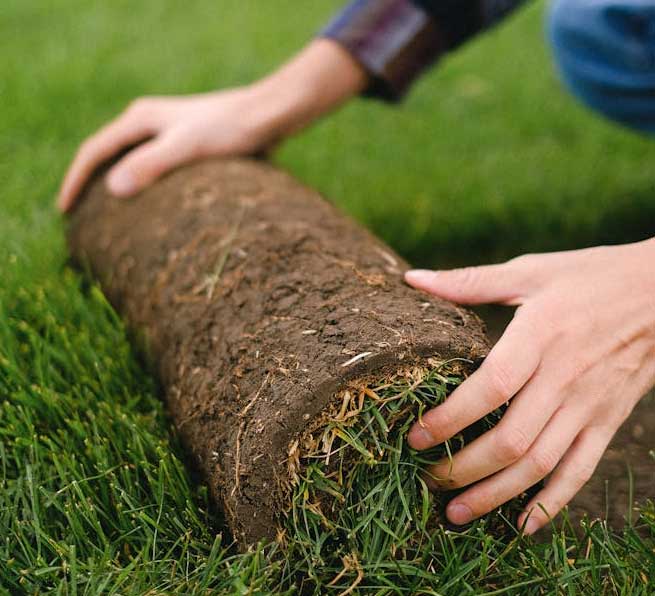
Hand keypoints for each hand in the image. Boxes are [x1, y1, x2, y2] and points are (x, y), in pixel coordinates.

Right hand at [57, 39, 366, 211]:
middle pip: (108, 155)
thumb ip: (151, 164)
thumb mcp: (187, 147)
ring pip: (130, 162)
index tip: (65, 211)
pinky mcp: (187, 145)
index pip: (94, 151)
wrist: (268, 115)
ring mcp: (168, 133)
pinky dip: (143, 187)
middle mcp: (149, 123)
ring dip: (116, 186)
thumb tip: (113, 189)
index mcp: (140, 119)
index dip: (76, 181)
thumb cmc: (231, 129)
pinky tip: (151, 209)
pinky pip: (153, 169)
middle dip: (91, 184)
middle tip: (79, 218)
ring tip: (108, 217)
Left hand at [405, 239, 654, 533]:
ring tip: (456, 514)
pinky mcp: (608, 421)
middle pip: (512, 439)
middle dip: (463, 468)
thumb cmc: (589, 278)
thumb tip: (414, 279)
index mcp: (540, 336)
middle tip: (426, 479)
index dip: (452, 417)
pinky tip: (521, 525)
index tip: (416, 436)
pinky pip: (581, 471)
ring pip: (540, 465)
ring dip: (496, 494)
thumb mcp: (530, 271)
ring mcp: (589, 405)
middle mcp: (565, 377)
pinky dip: (552, 503)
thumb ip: (469, 282)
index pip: (491, 387)